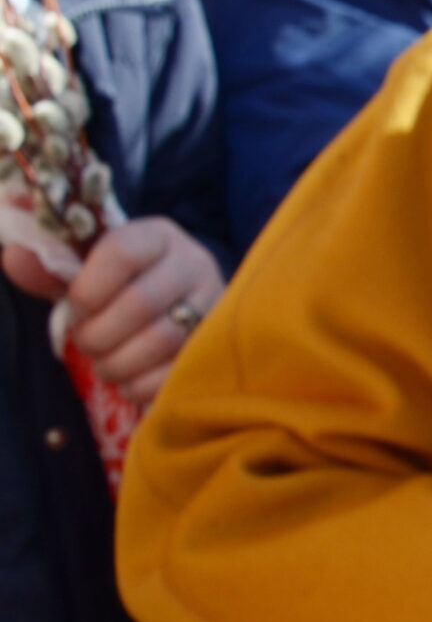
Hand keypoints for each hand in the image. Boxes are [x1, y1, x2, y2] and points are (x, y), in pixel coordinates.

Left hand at [2, 216, 222, 404]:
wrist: (179, 307)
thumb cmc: (122, 288)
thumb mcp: (86, 271)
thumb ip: (48, 268)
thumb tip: (14, 258)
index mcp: (156, 236)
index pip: (121, 252)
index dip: (87, 288)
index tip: (74, 308)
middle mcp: (194, 264)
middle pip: (140, 303)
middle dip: (98, 334)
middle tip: (85, 343)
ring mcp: (215, 307)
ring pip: (161, 341)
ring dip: (117, 363)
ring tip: (104, 365)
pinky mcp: (220, 347)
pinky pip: (177, 373)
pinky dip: (140, 385)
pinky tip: (129, 380)